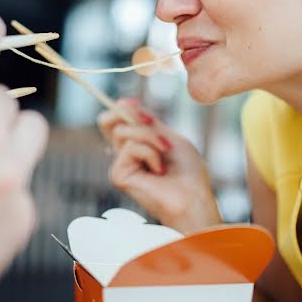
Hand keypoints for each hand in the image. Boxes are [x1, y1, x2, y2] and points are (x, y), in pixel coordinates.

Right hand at [98, 99, 220, 233]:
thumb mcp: (170, 138)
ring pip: (123, 131)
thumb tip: (125, 103)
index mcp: (136, 146)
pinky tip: (159, 170)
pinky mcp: (118, 175)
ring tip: (166, 151)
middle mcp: (124, 155)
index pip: (115, 119)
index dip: (123, 107)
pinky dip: (150, 152)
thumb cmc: (188, 173)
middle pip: (107, 121)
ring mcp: (120, 165)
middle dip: (130, 114)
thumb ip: (148, 123)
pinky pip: (130, 147)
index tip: (137, 104)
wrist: (194, 199)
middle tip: (150, 122)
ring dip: (151, 136)